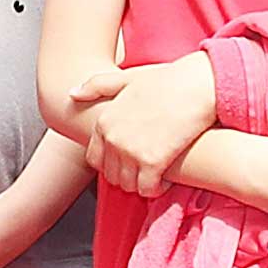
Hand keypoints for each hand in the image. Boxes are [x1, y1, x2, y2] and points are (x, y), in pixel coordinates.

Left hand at [82, 54, 221, 199]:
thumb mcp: (127, 78)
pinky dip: (157, 187)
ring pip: (128, 185)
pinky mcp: (153, 162)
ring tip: (158, 173)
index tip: (130, 159)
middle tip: (147, 168)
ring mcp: (131, 152)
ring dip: (142, 183)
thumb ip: (97, 85)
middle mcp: (113, 139)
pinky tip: (168, 177)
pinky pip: (147, 189)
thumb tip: (72, 94)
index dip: (112, 163)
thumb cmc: (167, 80)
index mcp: (104, 122)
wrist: (196, 85)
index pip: (95, 159)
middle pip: (111, 175)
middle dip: (128, 175)